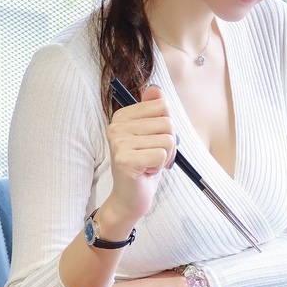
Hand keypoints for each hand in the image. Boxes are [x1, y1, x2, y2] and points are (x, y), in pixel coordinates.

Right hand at [105, 84, 176, 226]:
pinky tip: (146, 172)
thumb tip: (155, 89)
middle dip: (169, 143)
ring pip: (167, 139)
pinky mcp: (125, 160)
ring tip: (149, 164)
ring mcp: (119, 143)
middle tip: (153, 156)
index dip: (167, 127)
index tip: (154, 141)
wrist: (130, 198)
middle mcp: (116, 127)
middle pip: (167, 122)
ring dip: (165, 156)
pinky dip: (160, 166)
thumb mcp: (152, 134)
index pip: (162, 106)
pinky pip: (161, 154)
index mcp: (122, 116)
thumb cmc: (144, 165)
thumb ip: (154, 110)